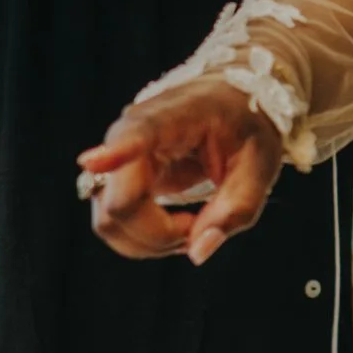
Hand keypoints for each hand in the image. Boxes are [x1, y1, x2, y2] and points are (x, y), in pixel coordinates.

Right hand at [78, 80, 285, 265]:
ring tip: (190, 226)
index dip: (114, 151)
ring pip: (108, 219)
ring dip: (149, 241)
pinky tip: (175, 226)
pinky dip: (143, 237)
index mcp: (178, 116)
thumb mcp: (261, 166)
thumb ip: (236, 209)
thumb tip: (197, 252)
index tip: (92, 162)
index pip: (139, 132)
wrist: (231, 100)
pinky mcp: (116, 176)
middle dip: (157, 234)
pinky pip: (113, 220)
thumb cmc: (247, 127)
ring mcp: (118, 155)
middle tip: (198, 227)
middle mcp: (133, 132)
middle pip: (118, 202)